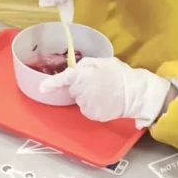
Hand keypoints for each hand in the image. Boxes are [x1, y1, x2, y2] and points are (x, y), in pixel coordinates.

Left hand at [40, 55, 173, 127]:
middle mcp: (82, 91)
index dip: (52, 83)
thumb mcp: (104, 62)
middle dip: (80, 86)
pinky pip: (87, 110)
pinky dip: (93, 106)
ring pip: (80, 100)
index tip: (42, 88)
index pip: (65, 78)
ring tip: (104, 92)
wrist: (135, 93)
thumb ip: (87, 65)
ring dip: (87, 97)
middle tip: (97, 83)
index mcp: (84, 75)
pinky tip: (105, 101)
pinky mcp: (92, 115)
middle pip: (73, 89)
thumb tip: (76, 68)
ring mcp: (86, 105)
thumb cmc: (120, 75)